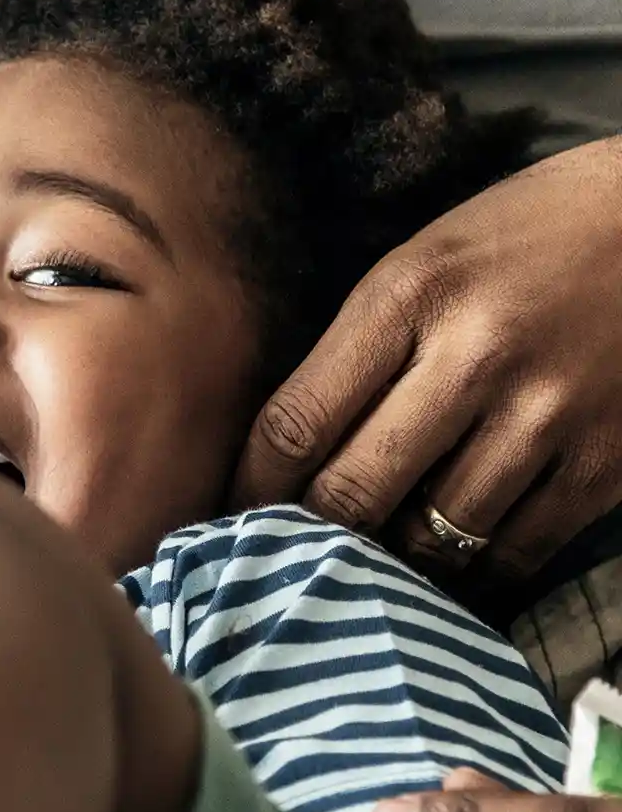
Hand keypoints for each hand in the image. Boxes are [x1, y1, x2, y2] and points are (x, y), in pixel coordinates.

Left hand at [231, 138, 621, 583]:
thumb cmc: (522, 238)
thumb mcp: (421, 261)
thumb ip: (358, 349)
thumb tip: (291, 456)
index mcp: (408, 296)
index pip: (297, 421)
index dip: (249, 487)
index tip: (228, 515)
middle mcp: (473, 358)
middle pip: (354, 491)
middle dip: (308, 536)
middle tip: (283, 557)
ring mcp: (546, 416)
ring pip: (434, 537)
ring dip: (391, 563)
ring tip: (364, 567)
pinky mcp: (605, 463)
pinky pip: (515, 552)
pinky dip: (473, 573)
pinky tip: (449, 569)